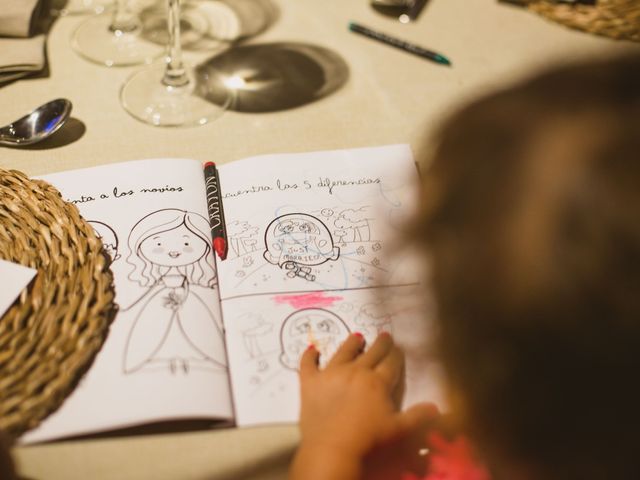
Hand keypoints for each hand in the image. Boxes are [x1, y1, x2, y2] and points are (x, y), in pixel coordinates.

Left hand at [289, 332, 437, 479]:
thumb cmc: (368, 440)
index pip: (391, 363)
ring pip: (343, 352)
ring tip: (356, 336)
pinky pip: (308, 365)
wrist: (332, 448)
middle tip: (384, 335)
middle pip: (370, 353)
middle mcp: (355, 371)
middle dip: (380, 344)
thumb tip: (436, 407)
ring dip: (351, 343)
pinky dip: (309, 356)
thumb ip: (417, 417)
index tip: (398, 347)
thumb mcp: (399, 430)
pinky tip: (312, 350)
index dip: (396, 354)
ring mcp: (331, 374)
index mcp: (377, 382)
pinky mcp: (310, 382)